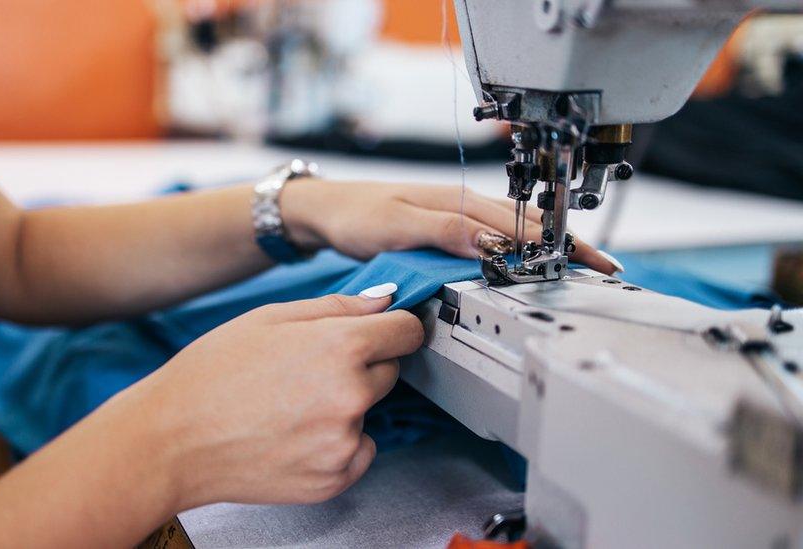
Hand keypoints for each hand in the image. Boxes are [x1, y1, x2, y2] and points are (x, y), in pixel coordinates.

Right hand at [136, 287, 421, 508]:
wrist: (171, 440)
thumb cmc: (210, 374)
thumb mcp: (269, 319)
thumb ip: (336, 307)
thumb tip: (384, 301)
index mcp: (340, 347)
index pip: (407, 331)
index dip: (394, 327)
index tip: (382, 333)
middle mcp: (351, 396)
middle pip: (389, 371)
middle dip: (361, 366)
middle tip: (308, 371)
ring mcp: (344, 442)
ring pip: (369, 413)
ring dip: (345, 407)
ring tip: (290, 406)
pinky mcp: (334, 479)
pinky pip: (358, 451)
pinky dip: (335, 444)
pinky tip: (292, 434)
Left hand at [281, 179, 619, 274]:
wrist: (327, 210)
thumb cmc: (356, 215)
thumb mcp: (398, 226)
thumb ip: (444, 232)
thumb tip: (492, 243)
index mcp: (459, 203)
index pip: (521, 227)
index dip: (559, 246)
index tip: (591, 265)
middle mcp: (464, 205)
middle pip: (528, 226)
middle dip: (568, 247)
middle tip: (603, 271)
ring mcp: (458, 215)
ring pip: (516, 229)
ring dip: (549, 246)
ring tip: (581, 265)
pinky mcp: (448, 227)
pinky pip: (496, 235)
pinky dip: (522, 246)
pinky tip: (530, 257)